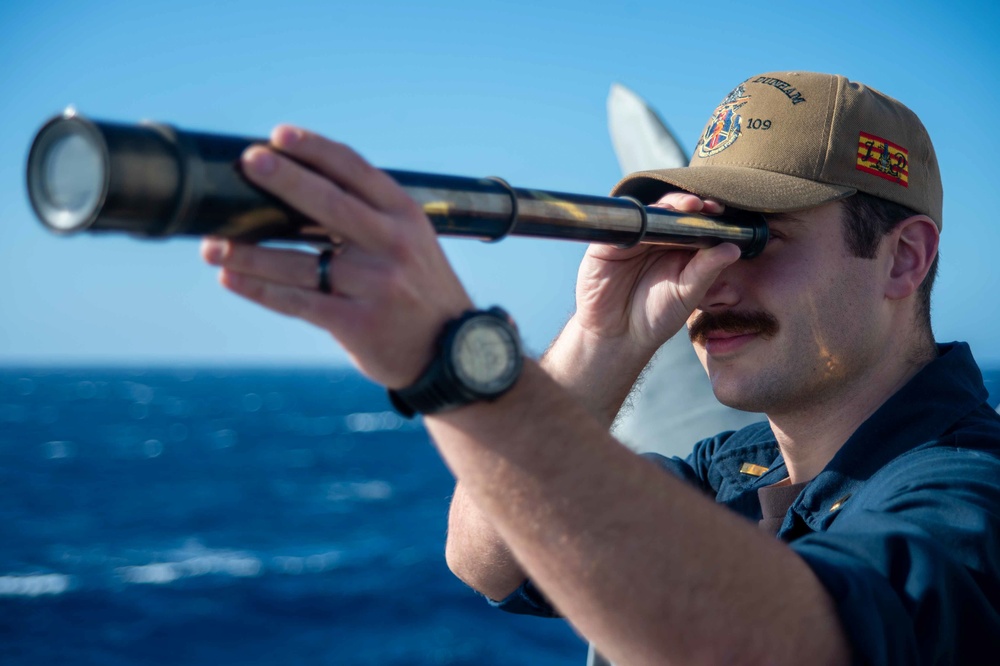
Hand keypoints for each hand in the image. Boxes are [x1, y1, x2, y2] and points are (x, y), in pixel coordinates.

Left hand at [201, 125, 473, 387]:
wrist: (454, 352)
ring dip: (249, 251)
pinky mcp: (358, 324)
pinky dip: (259, 289)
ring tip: (211, 242)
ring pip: (300, 261)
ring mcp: (375, 286)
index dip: (316, 150)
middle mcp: (392, 246)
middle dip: (284, 180)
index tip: (279, 135)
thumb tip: (297, 188)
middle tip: (247, 163)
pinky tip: (231, 277)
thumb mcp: (412, 242)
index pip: (356, 171)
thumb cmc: (419, 289)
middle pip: (328, 204)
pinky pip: (298, 302)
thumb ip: (369, 216)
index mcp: (405, 217)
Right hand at [572, 192, 740, 352]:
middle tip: (703, 206)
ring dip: (666, 207)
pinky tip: (651, 220)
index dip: (707, 214)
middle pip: (672, 211)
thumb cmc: (655, 317)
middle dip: (688, 204)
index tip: (720, 211)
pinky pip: (621, 226)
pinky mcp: (606, 245)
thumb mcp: (687, 294)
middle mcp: (655, 240)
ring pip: (649, 213)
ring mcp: (631, 240)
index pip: (694, 223)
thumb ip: (707, 270)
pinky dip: (636, 220)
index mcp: (678, 249)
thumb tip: (735, 248)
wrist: (619, 337)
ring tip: (684, 208)